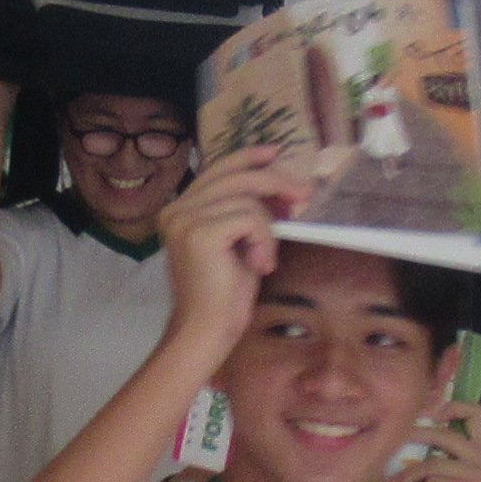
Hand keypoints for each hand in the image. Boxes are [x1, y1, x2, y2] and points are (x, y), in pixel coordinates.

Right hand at [150, 150, 304, 376]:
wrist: (208, 329)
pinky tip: (259, 266)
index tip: (274, 152)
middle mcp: (176, 209)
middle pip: (236, 177)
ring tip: (264, 259)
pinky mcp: (200, 233)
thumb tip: (281, 184)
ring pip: (247, 199)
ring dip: (268, 229)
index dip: (247, 157)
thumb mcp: (238, 241)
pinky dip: (265, 241)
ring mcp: (185, 219)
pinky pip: (251, 219)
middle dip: (275, 182)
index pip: (217, 169)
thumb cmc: (225, 292)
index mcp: (179, 209)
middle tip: (304, 195)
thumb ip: (246, 210)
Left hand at [394, 385, 480, 481]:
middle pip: (447, 435)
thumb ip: (446, 454)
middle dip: (416, 437)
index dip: (453, 406)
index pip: (477, 412)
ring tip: (394, 481)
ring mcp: (479, 475)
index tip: (431, 413)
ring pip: (435, 463)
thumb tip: (410, 434)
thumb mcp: (458, 473)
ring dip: (409, 472)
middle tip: (396, 443)